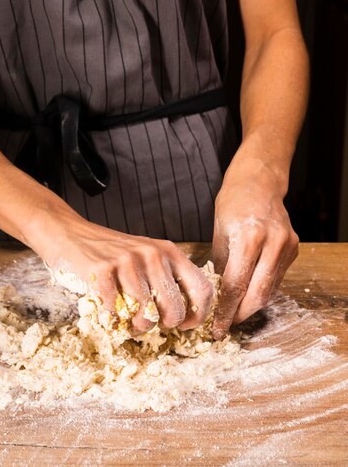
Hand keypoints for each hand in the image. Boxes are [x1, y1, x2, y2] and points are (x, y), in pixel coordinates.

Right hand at [27, 201, 213, 333]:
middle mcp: (152, 254)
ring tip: (127, 319)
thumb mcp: (146, 256)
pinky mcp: (102, 271)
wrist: (70, 233)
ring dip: (136, 327)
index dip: (197, 315)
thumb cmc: (111, 252)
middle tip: (149, 322)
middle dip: (163, 325)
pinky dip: (112, 320)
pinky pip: (115, 312)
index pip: (202, 289)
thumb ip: (166, 278)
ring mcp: (127, 262)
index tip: (185, 325)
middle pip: (174, 309)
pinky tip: (108, 312)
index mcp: (169, 251)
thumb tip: (185, 316)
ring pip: (145, 314)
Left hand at [211, 151, 298, 339]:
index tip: (216, 328)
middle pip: (258, 294)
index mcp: (248, 237)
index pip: (236, 285)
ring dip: (251, 305)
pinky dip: (261, 289)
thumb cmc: (233, 203)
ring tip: (233, 313)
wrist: (259, 181)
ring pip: (270, 289)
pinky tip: (248, 294)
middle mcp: (272, 242)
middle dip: (240, 315)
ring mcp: (286, 246)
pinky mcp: (293, 248)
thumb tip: (215, 298)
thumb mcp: (219, 232)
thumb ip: (219, 266)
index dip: (225, 311)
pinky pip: (276, 278)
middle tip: (226, 325)